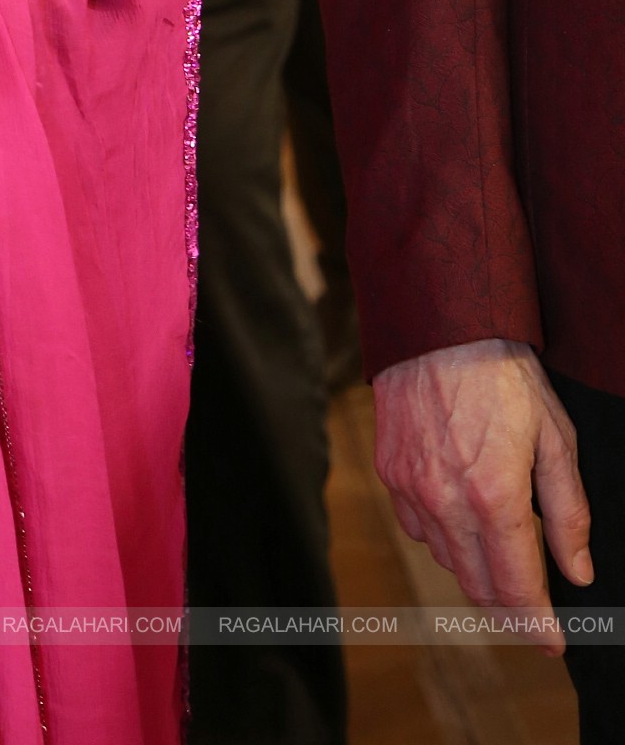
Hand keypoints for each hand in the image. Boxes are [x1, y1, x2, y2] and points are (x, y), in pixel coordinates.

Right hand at [373, 339, 592, 644]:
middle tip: (532, 609)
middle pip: (479, 585)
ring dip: (477, 571)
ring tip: (501, 556)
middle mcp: (447, 502)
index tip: (552, 643)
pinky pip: (418, 529)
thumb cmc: (503, 374)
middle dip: (509, 606)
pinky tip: (462, 519)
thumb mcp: (556, 438)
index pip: (518, 586)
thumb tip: (577, 571)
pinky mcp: (390, 472)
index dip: (538, 624)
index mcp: (495, 496)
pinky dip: (443, 538)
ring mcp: (412, 488)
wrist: (437, 325)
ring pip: (448, 561)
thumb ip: (568, 512)